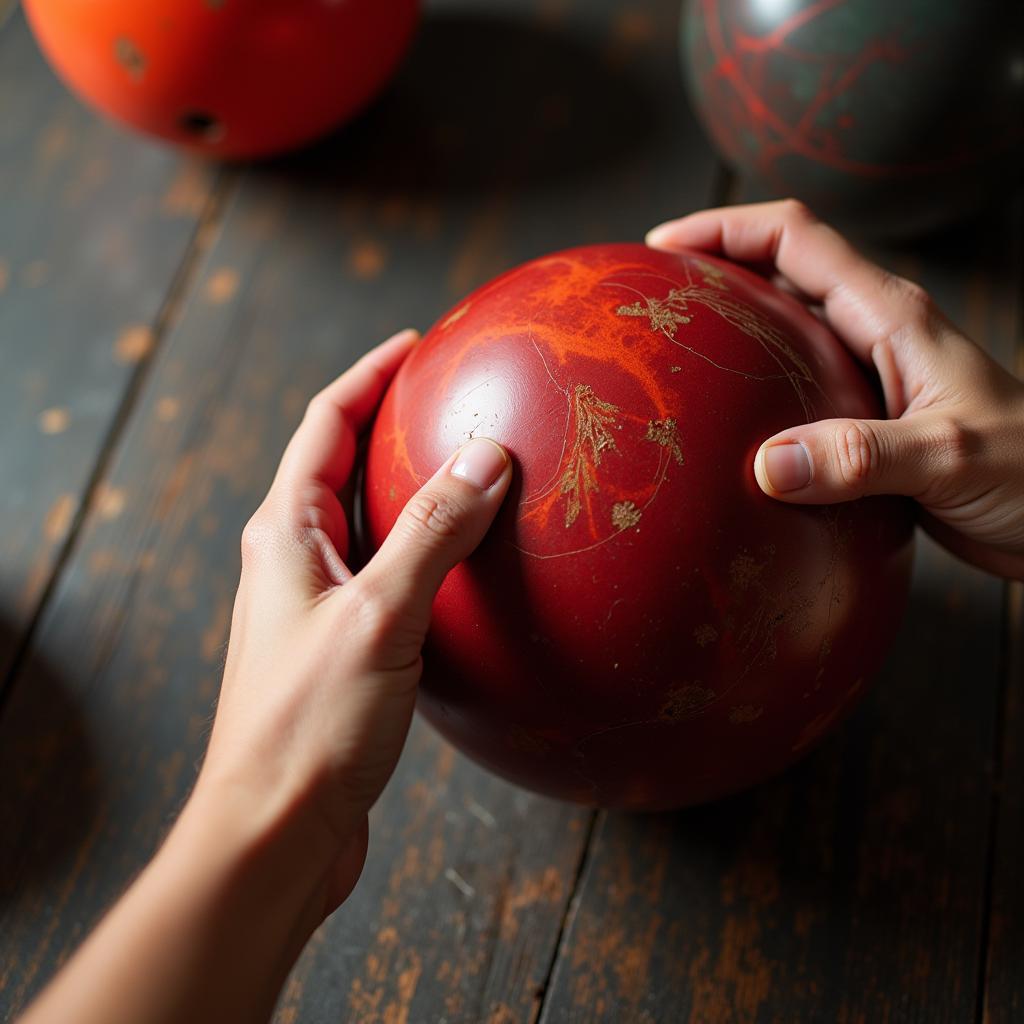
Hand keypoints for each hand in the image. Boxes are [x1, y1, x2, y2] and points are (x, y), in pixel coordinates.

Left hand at [21, 329, 512, 1023]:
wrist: (275, 832)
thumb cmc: (310, 724)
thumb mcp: (382, 614)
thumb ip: (434, 530)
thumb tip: (485, 455)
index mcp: (284, 534)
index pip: (325, 424)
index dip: (369, 376)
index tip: (416, 345)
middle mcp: (292, 561)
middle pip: (339, 467)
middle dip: (389, 424)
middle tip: (450, 401)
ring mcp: (316, 607)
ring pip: (367, 527)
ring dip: (410, 492)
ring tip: (471, 475)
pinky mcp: (342, 651)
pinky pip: (389, 580)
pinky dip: (428, 558)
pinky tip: (473, 574)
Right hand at [648, 200, 1023, 580]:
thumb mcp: (949, 455)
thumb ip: (860, 457)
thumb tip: (765, 467)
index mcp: (892, 316)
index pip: (796, 240)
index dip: (726, 229)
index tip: (664, 248)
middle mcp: (876, 336)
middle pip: (780, 276)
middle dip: (713, 274)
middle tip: (654, 303)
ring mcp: (871, 381)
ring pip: (785, 337)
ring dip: (730, 338)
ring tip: (674, 365)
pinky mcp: (868, 427)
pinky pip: (795, 398)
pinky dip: (753, 403)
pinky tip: (725, 439)